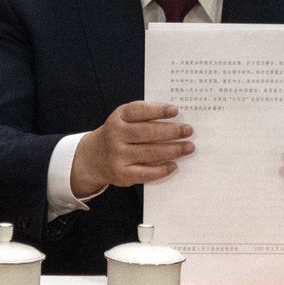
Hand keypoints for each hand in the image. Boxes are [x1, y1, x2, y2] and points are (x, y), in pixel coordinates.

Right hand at [71, 101, 193, 196]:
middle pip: (148, 133)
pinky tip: (174, 165)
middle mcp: (116, 135)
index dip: (158, 110)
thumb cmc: (119, 134)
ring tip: (188, 147)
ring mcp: (118, 155)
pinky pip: (146, 172)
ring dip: (173, 150)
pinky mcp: (122, 174)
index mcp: (118, 117)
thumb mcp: (124, 120)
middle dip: (172, 131)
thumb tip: (176, 119)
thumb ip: (145, 117)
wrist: (94, 157)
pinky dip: (162, 169)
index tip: (176, 111)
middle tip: (189, 131)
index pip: (139, 111)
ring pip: (150, 152)